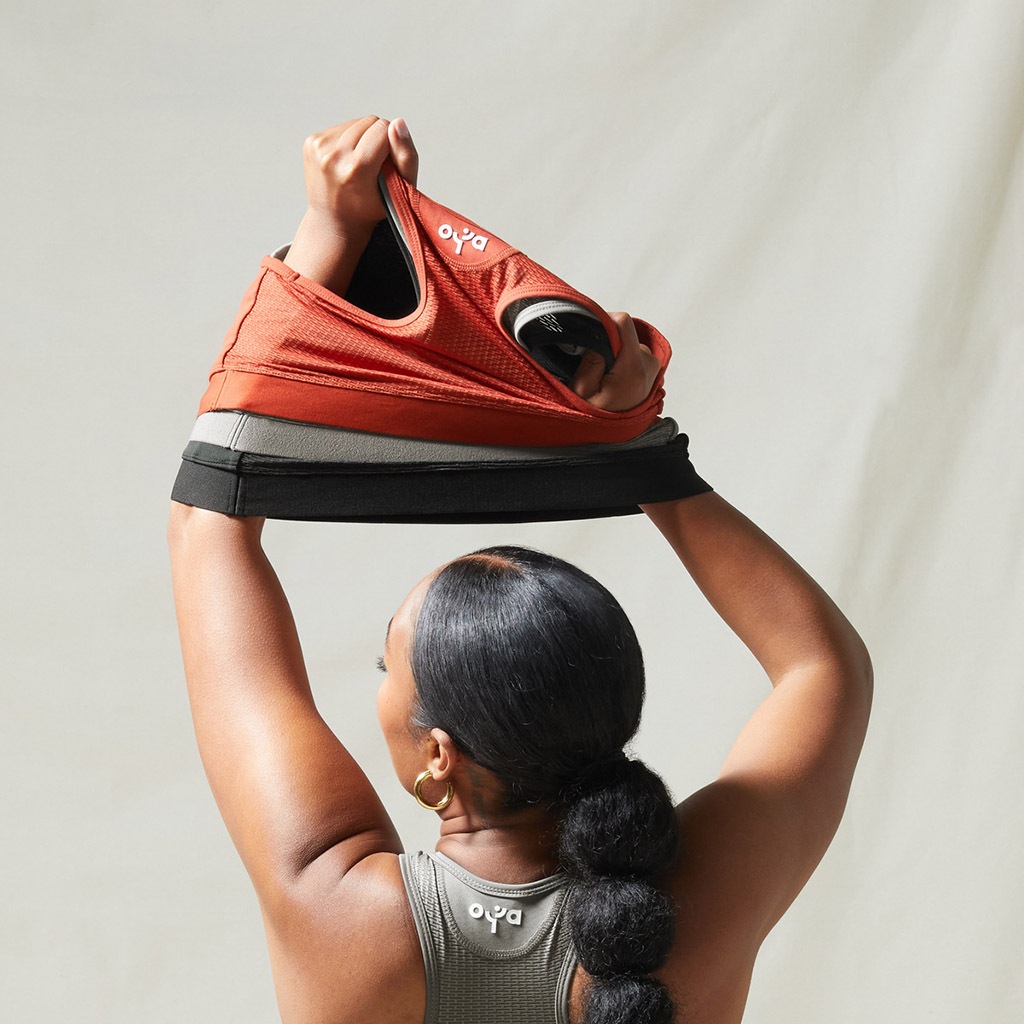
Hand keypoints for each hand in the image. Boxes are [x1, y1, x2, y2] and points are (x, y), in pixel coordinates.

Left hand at [284, 116, 419, 293]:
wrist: (334, 222)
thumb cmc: (370, 209)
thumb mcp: (400, 191)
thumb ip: (407, 157)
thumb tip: (397, 122)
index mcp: (355, 169)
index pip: (384, 128)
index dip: (391, 144)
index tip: (386, 165)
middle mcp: (333, 156)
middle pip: (370, 122)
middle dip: (377, 139)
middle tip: (372, 167)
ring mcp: (319, 147)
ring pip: (356, 122)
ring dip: (362, 139)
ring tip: (359, 165)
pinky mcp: (311, 142)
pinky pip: (341, 127)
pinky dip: (348, 140)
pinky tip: (346, 162)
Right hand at [570, 312, 660, 410]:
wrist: (612, 434)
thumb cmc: (596, 414)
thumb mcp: (582, 389)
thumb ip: (591, 358)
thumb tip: (599, 332)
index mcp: (633, 369)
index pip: (624, 323)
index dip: (605, 321)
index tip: (592, 333)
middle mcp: (649, 364)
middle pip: (624, 331)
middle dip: (608, 341)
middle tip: (596, 365)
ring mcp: (653, 366)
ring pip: (628, 340)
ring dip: (615, 351)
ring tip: (605, 374)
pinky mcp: (652, 367)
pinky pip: (633, 350)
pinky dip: (622, 357)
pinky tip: (614, 375)